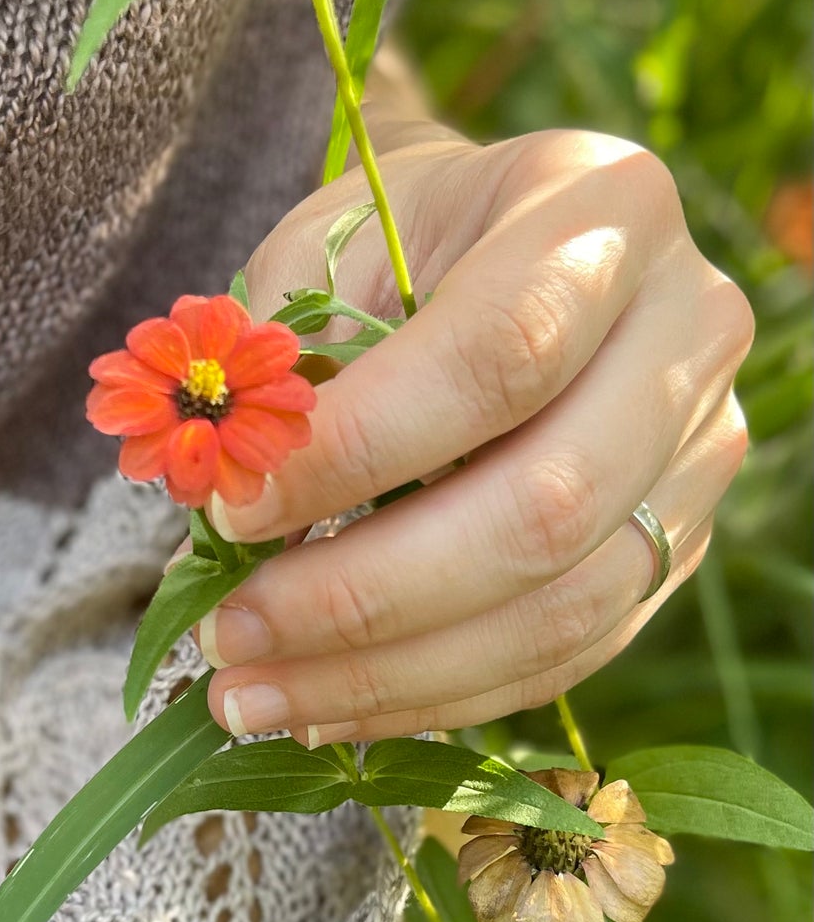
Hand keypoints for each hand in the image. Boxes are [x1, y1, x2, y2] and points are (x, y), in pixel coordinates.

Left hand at [199, 125, 752, 743]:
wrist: (506, 250)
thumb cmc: (400, 243)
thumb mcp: (330, 248)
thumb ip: (284, 363)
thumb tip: (222, 511)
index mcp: (603, 212)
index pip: (493, 358)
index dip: (355, 456)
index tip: (228, 518)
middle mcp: (688, 332)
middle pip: (543, 509)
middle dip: (363, 598)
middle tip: (228, 640)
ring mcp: (698, 455)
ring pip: (559, 610)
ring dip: (388, 677)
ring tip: (250, 699)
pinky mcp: (677, 549)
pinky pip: (561, 657)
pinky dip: (433, 698)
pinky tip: (323, 708)